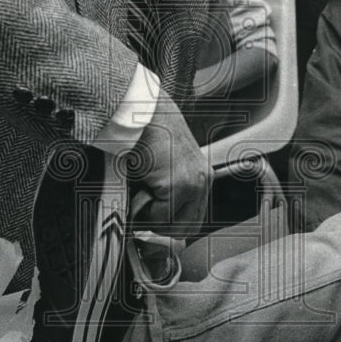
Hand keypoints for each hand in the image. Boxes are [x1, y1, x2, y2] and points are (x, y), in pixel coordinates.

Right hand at [128, 89, 209, 238]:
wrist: (138, 112)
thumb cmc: (146, 133)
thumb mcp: (163, 166)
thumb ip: (165, 193)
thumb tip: (152, 224)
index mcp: (201, 176)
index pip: (193, 220)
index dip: (170, 226)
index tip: (152, 223)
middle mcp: (202, 180)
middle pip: (185, 229)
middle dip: (161, 226)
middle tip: (143, 209)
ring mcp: (192, 183)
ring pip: (171, 226)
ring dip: (151, 216)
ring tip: (141, 190)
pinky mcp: (177, 184)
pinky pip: (158, 216)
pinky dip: (143, 208)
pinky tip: (139, 184)